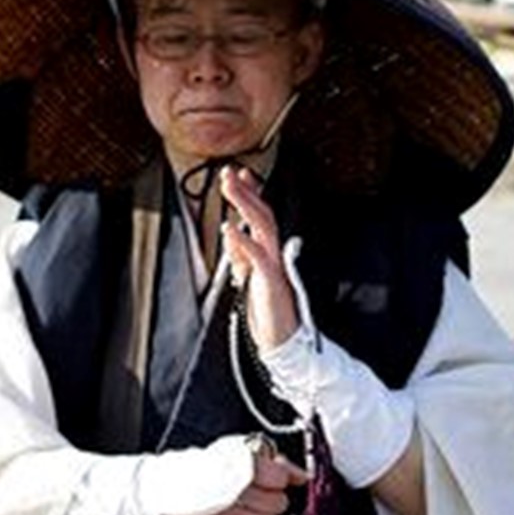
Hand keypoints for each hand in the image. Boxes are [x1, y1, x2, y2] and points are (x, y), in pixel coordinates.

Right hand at [165, 451, 308, 514]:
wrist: (168, 487)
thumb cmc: (206, 468)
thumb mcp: (238, 453)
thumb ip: (274, 463)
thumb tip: (302, 476)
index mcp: (235, 466)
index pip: (277, 478)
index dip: (278, 479)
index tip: (270, 479)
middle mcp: (228, 493)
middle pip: (276, 504)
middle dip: (273, 499)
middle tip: (259, 495)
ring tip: (249, 509)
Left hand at [219, 166, 299, 349]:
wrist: (284, 342)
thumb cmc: (268, 313)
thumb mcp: (249, 278)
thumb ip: (241, 255)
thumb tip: (231, 234)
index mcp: (270, 252)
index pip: (261, 216)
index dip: (251, 193)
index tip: (239, 173)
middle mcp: (274, 254)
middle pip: (262, 214)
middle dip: (245, 192)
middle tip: (229, 172)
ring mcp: (274, 266)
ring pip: (262, 227)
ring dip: (244, 204)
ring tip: (229, 186)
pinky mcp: (270, 283)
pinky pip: (258, 258)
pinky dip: (243, 242)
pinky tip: (229, 228)